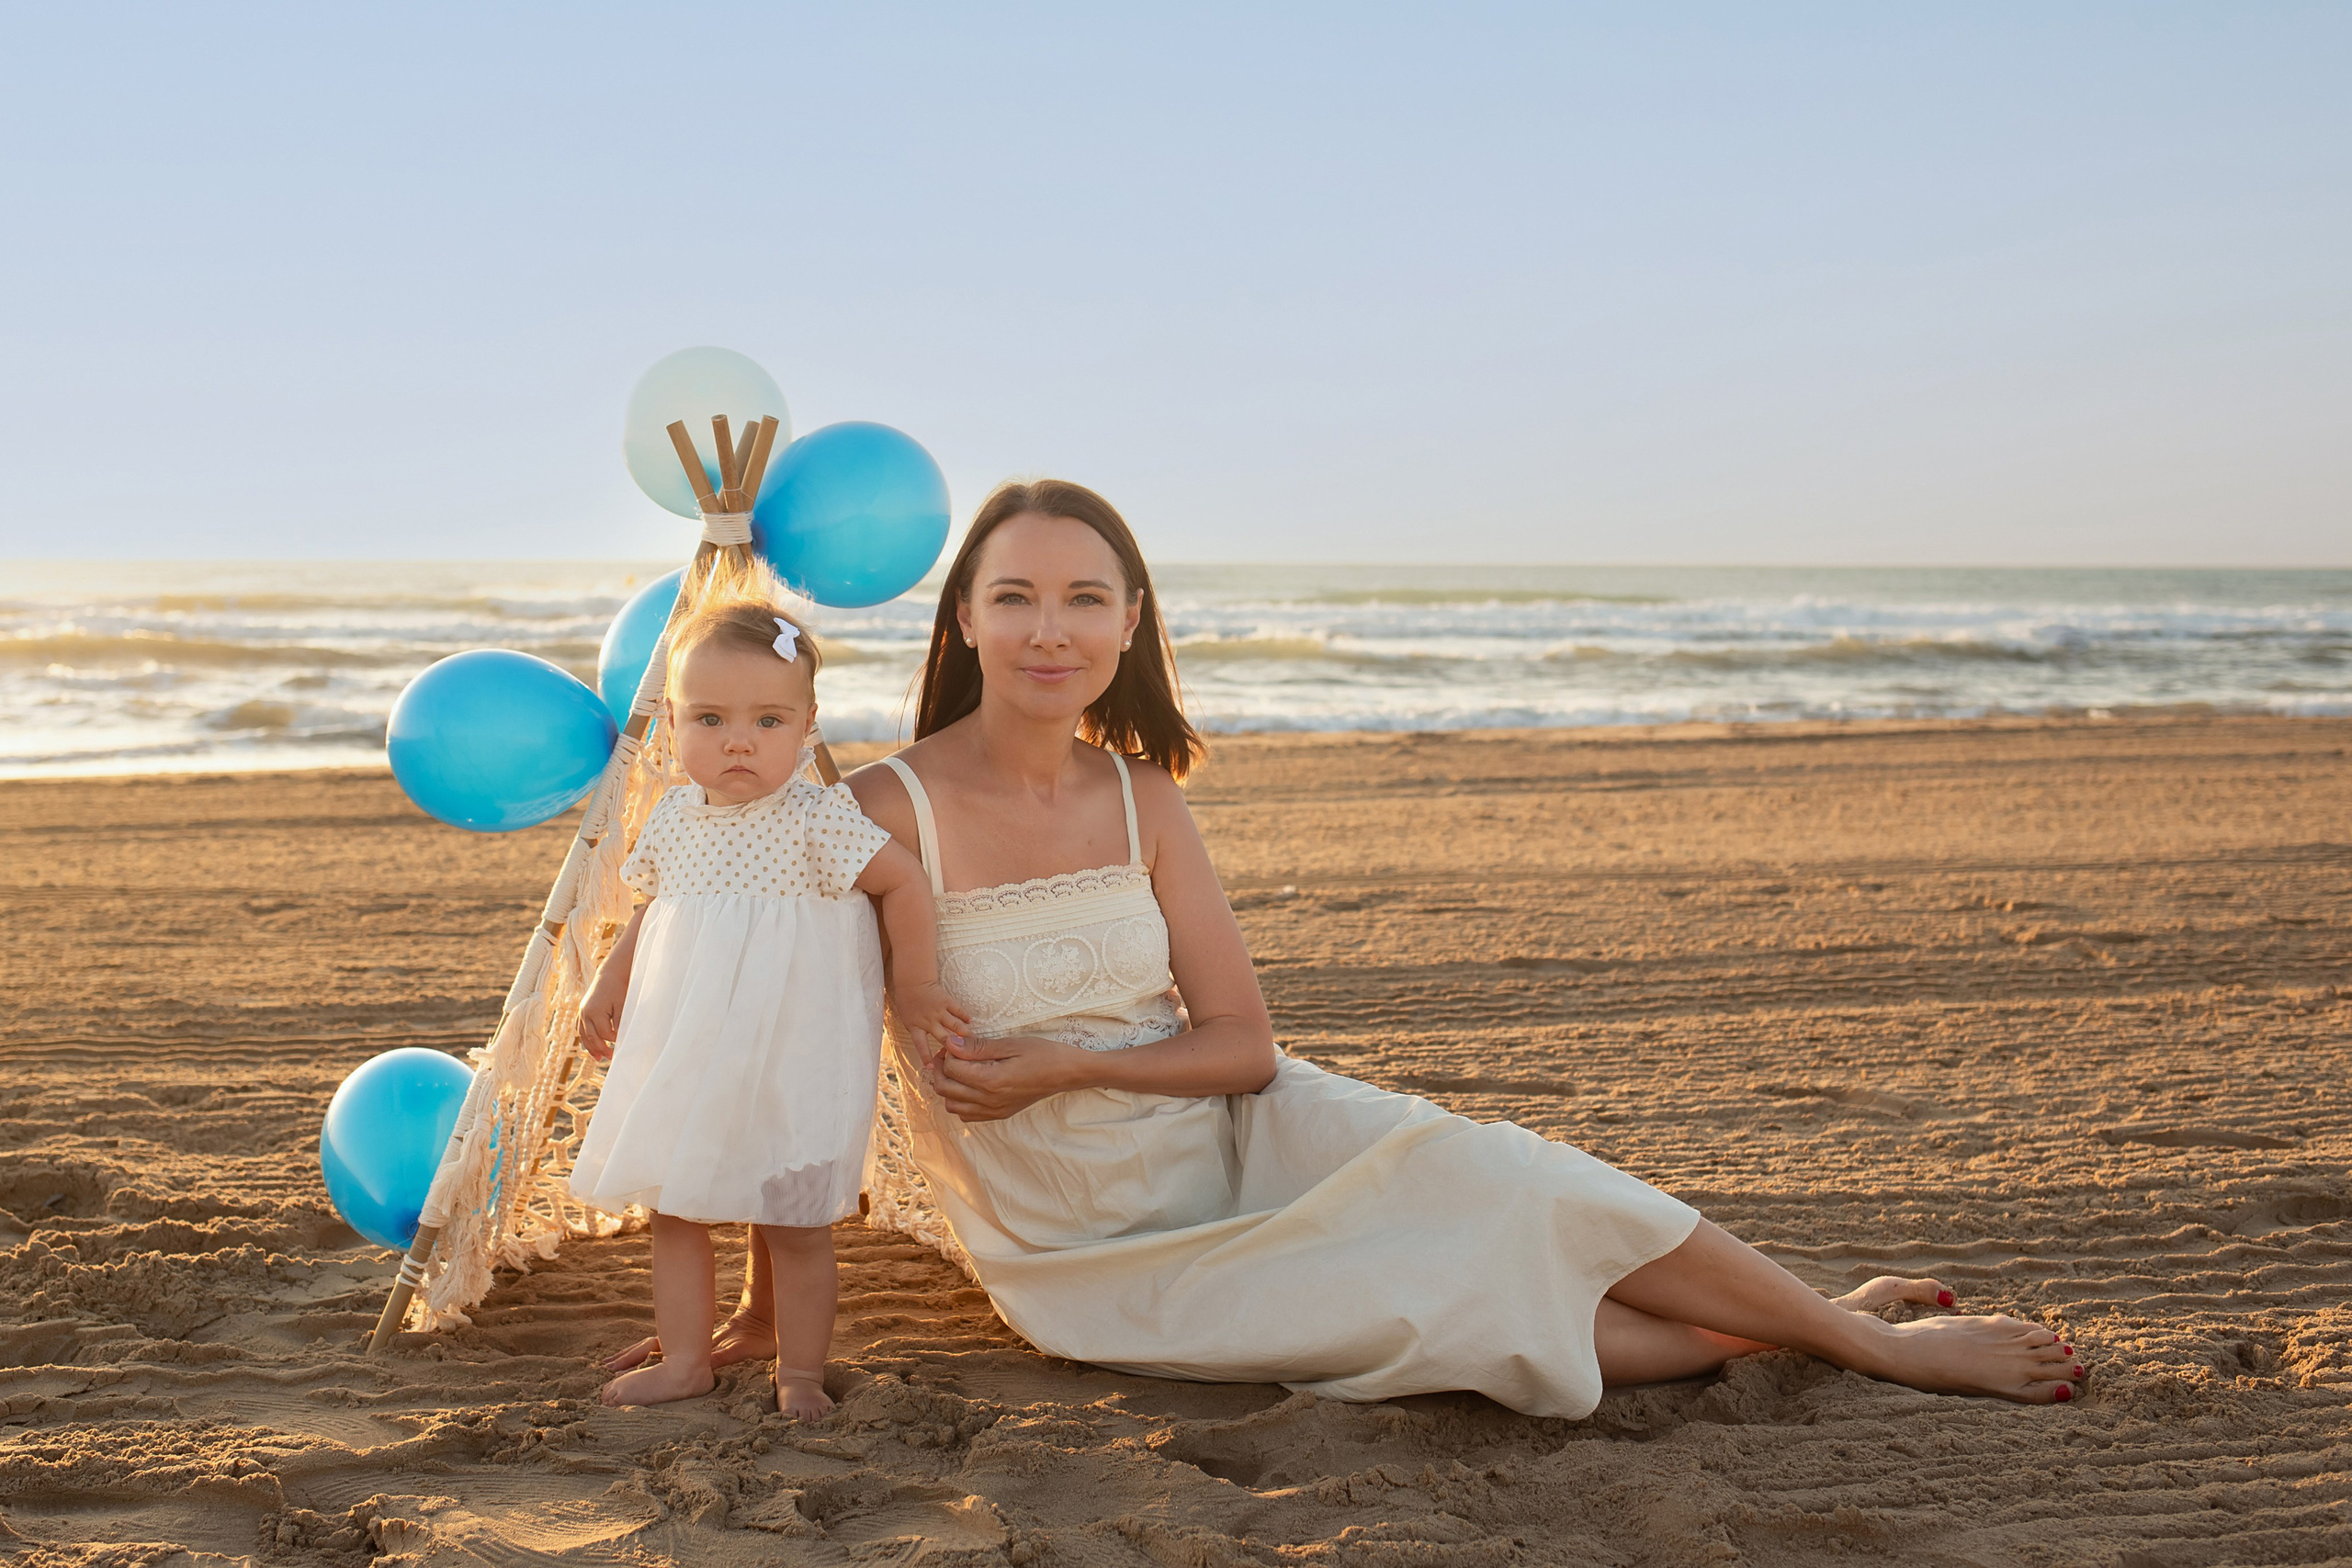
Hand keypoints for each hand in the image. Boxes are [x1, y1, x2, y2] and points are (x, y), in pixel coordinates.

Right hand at [577, 969, 624, 1062]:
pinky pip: (580, 1028)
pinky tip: (590, 1045)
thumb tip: (620, 1038)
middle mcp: (584, 1013)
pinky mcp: (581, 1011)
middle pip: (591, 1037)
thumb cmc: (619, 989)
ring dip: (590, 1047)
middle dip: (601, 1049)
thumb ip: (620, 1021)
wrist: (610, 974)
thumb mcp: (622, 1004)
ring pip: (583, 1034)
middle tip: (610, 1058)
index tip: (622, 1042)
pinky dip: (584, 1037)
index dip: (614, 1040)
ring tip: (598, 1058)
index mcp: (594, 1012)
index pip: (604, 1033)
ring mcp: (581, 1012)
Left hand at [890, 979, 973, 1052]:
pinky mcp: (947, 1001)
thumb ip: (918, 1032)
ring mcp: (939, 1011)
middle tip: (965, 1056)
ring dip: (965, 1034)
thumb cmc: (907, 1001)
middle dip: (955, 1047)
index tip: (932, 1068)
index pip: (921, 1046)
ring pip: (955, 1025)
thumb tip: (928, 1045)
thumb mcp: (907, 1020)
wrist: (912, 981)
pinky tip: (970, 1022)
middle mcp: (929, 1021)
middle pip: (944, 1038)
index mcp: (916, 1026)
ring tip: (974, 1041)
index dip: (926, 1057)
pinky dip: (965, 1017)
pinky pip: (958, 1011)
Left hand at [922, 1033, 1083, 1121]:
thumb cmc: (1042, 1054)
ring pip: (952, 1106)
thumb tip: (951, 1043)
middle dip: (940, 1069)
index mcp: (991, 1081)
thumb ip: (978, 1047)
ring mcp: (993, 1111)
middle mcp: (989, 1101)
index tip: (954, 1042)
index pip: (951, 1069)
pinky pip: (967, 1116)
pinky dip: (960, 1102)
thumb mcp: (1010, 1044)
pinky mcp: (998, 1115)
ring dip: (948, 1087)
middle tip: (949, 1054)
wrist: (1065, 1073)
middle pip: (945, 1089)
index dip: (947, 1053)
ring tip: (957, 1070)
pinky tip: (969, 1086)